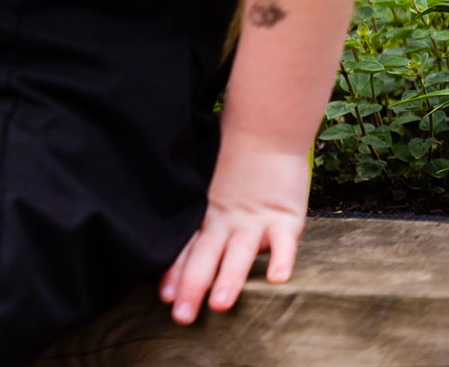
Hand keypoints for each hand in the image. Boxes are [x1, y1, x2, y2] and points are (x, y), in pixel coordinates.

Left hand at [160, 137, 309, 323]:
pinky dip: (282, 258)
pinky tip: (277, 279)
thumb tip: (170, 236)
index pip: (187, 248)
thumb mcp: (209, 190)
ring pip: (241, 253)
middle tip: (181, 317)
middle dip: (193, 287)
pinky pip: (285, 240)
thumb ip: (198, 215)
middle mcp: (228, 222)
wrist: (264, 130)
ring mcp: (257, 220)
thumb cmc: (233, 162)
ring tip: (220, 304)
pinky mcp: (285, 216)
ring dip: (230, 279)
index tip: (163, 296)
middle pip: (207, 257)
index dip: (175, 271)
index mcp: (208, 217)